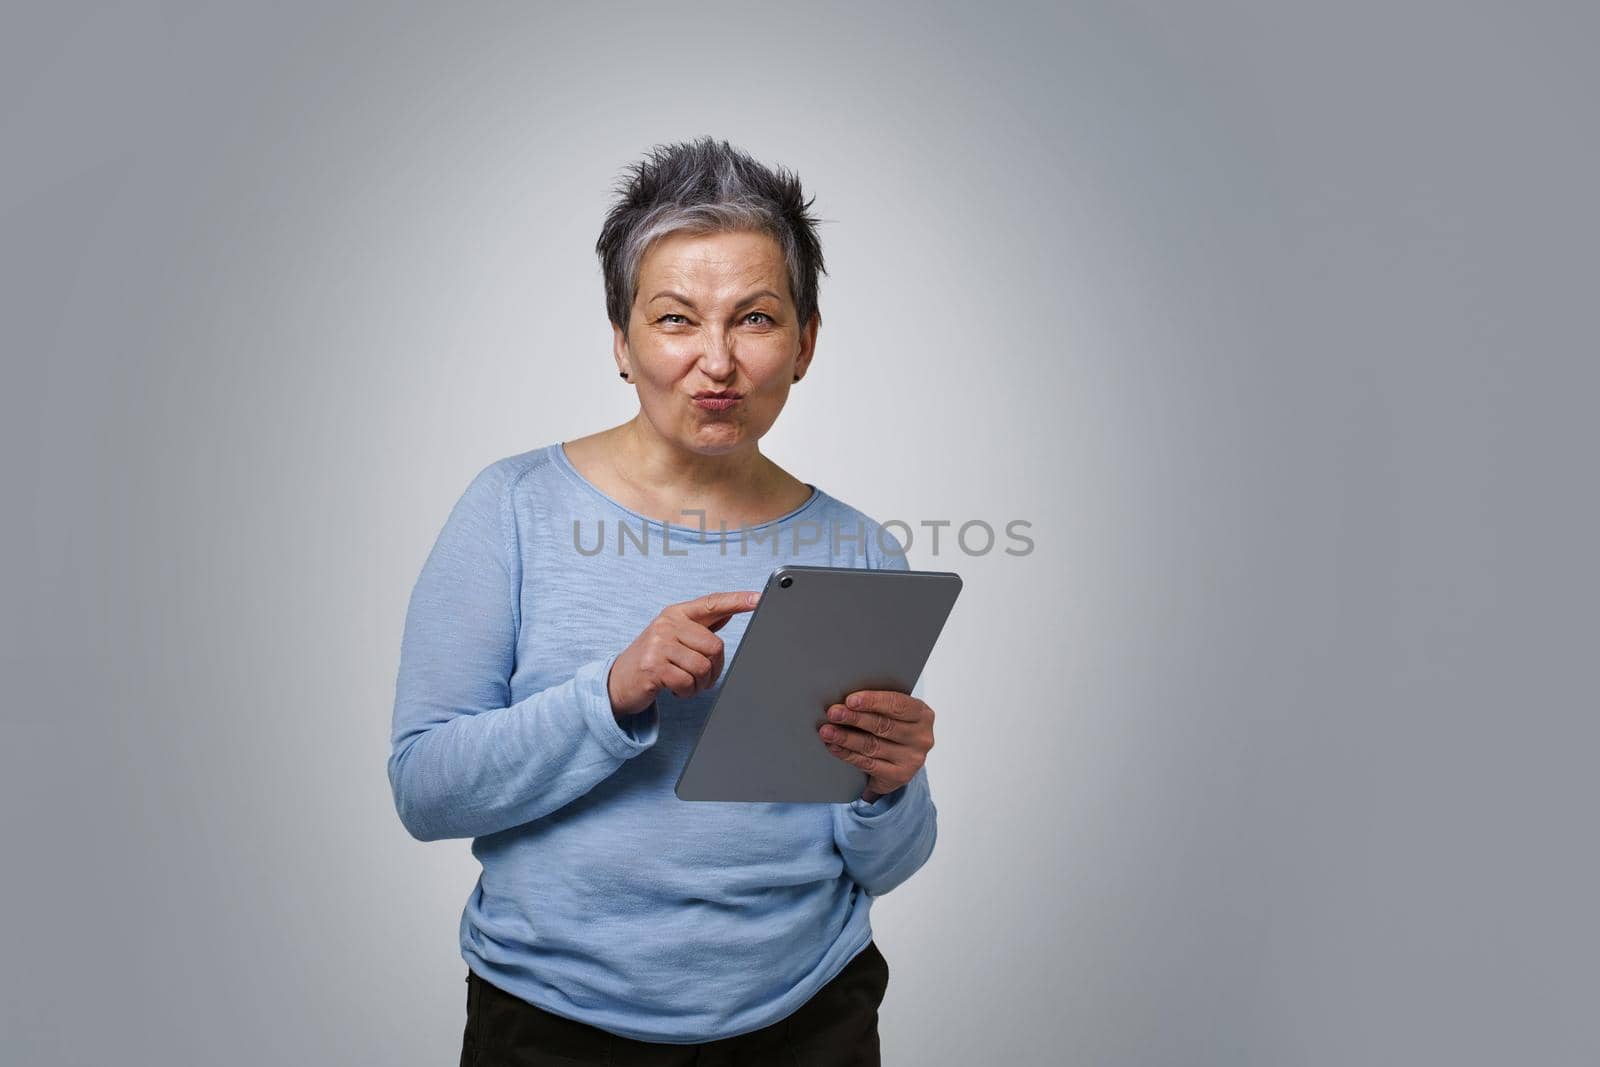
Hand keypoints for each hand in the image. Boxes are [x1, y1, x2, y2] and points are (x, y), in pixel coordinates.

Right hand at [607, 590, 760, 715]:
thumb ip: (699, 626)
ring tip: (686, 684)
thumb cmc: (653, 658)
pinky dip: (686, 692)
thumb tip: (729, 612)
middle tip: (702, 678)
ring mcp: (658, 644)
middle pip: (715, 645)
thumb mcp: (674, 637)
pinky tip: (675, 690)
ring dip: (699, 684)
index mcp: (676, 613)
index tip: (758, 598)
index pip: (712, 603)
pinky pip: (687, 682)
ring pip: (702, 667)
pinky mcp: (652, 666)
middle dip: (714, 669)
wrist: (618, 680)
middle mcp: (667, 624)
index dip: (737, 601)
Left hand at [818, 690, 934, 802]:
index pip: (898, 704)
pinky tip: (834, 747)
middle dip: (854, 718)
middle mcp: (922, 737)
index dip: (873, 701)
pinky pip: (869, 764)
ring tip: (827, 731)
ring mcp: (912, 759)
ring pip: (873, 745)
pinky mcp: (900, 776)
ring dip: (846, 738)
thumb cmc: (893, 727)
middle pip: (883, 725)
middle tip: (833, 713)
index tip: (850, 700)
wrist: (901, 761)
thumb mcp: (894, 713)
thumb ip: (878, 704)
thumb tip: (845, 699)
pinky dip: (848, 754)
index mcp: (923, 714)